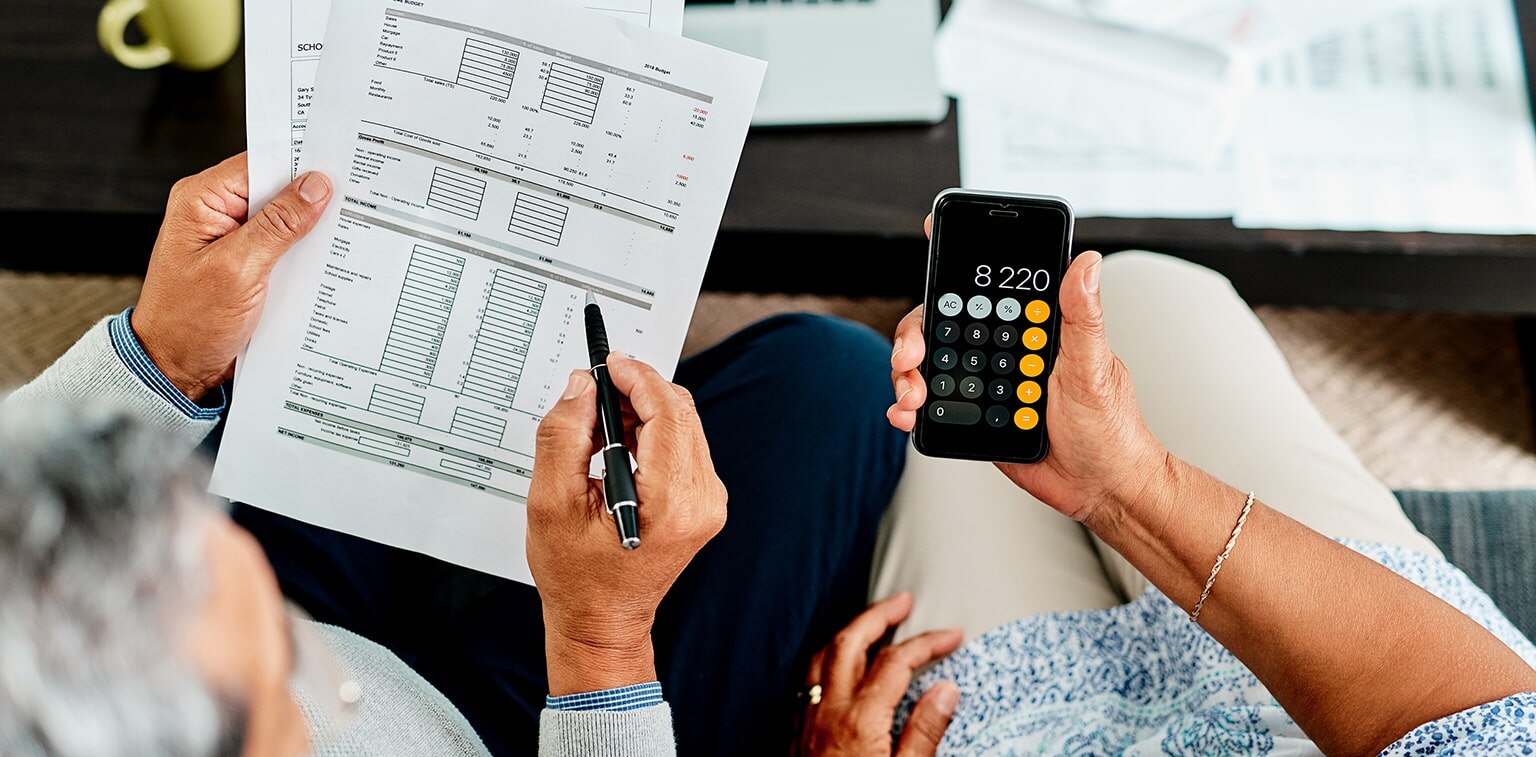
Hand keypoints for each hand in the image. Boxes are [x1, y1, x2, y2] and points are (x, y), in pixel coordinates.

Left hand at [131, 153, 332, 400]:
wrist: (175, 368)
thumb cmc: (188, 322)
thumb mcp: (239, 269)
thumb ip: (278, 225)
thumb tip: (315, 186)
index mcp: (202, 200)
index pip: (260, 162)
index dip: (300, 163)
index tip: (340, 167)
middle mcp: (215, 212)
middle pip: (275, 189)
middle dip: (311, 198)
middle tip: (352, 202)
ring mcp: (232, 238)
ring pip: (283, 219)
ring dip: (310, 230)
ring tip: (342, 234)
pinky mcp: (246, 263)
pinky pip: (282, 246)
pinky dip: (303, 252)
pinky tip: (324, 261)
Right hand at [527, 353, 727, 694]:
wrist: (602, 622)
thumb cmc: (577, 577)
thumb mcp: (552, 503)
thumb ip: (564, 436)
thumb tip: (582, 387)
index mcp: (672, 501)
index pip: (667, 412)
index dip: (637, 377)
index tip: (608, 363)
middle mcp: (701, 500)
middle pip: (680, 413)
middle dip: (637, 391)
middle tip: (594, 392)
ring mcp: (708, 502)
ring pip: (683, 425)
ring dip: (642, 412)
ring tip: (598, 426)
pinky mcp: (703, 503)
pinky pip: (683, 446)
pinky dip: (651, 433)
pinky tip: (618, 447)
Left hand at [797, 593, 961, 756]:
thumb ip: (924, 732)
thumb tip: (946, 691)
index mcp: (860, 718)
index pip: (896, 662)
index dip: (927, 643)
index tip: (950, 636)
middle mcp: (828, 710)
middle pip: (850, 641)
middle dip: (878, 615)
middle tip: (901, 602)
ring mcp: (806, 718)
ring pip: (822, 655)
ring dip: (849, 631)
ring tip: (870, 623)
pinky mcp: (794, 731)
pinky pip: (808, 678)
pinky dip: (827, 658)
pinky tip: (838, 664)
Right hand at [886, 217, 1167, 523]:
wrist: (1099, 487)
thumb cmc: (1110, 427)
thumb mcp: (1095, 368)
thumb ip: (1082, 317)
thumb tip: (1086, 262)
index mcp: (1033, 327)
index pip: (989, 286)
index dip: (958, 259)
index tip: (934, 236)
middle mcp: (1004, 349)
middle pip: (943, 324)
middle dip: (916, 334)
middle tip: (912, 355)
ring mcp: (985, 382)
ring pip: (930, 363)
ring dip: (908, 373)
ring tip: (911, 395)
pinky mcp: (972, 417)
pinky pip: (932, 404)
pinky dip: (909, 406)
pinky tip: (906, 413)